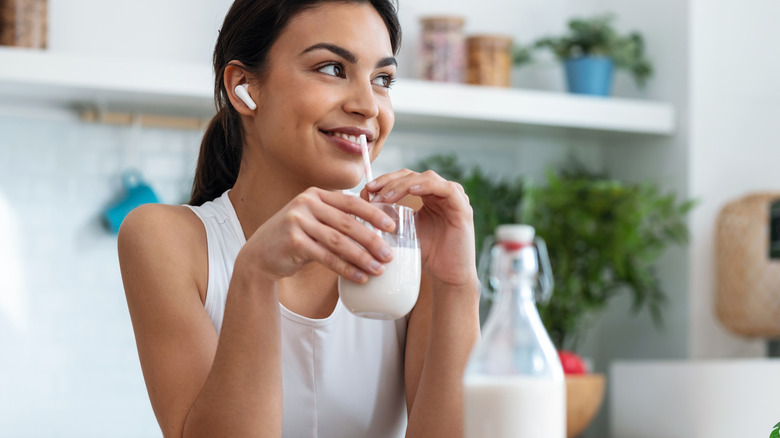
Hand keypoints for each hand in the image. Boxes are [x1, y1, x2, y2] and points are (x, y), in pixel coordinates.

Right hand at [238, 188, 395, 282]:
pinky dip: (346, 269)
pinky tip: (360, 277)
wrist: (259, 255)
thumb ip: (336, 220)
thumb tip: (376, 230)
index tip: (392, 226)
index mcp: (316, 194)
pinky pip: (327, 257)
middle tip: (389, 254)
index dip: (374, 214)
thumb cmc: (294, 239)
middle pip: (347, 223)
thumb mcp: (314, 221)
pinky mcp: (293, 241)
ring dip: (362, 257)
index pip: (351, 202)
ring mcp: (297, 221)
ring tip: (379, 269)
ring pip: (339, 241)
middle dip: (372, 240)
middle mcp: (306, 203)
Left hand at [362, 169, 476, 286]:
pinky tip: (412, 191)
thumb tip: (365, 202)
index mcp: (428, 196)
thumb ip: (389, 216)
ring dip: (404, 184)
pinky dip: (428, 186)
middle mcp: (441, 193)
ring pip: (427, 178)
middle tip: (373, 191)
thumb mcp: (403, 232)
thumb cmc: (427, 254)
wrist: (448, 276)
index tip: (368, 188)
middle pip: (413, 175)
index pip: (405, 178)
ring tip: (386, 196)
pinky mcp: (463, 208)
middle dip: (391, 181)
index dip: (386, 180)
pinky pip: (446, 189)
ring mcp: (454, 198)